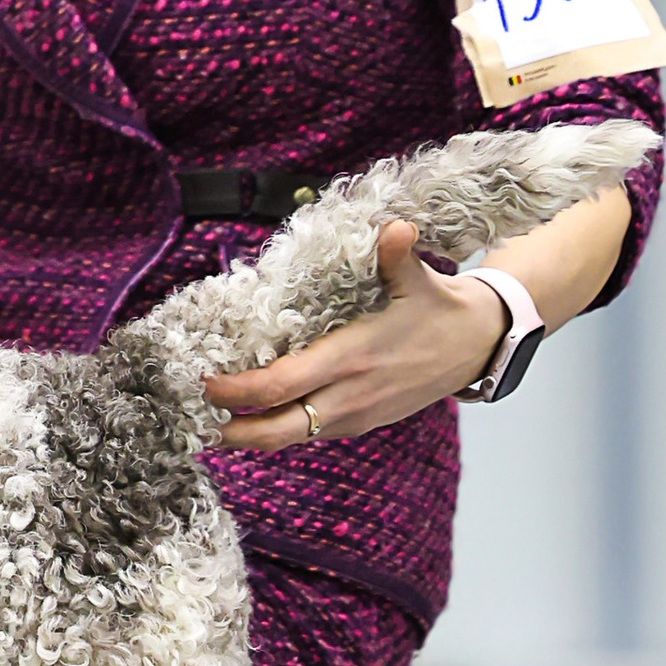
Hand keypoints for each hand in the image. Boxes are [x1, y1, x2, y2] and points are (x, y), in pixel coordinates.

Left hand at [204, 222, 507, 452]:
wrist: (476, 347)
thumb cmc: (438, 311)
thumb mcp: (419, 281)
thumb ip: (397, 256)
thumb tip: (396, 228)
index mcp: (352, 359)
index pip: (281, 385)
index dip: (237, 390)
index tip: (202, 381)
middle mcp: (348, 396)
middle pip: (276, 430)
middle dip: (230, 430)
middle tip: (188, 420)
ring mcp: (354, 416)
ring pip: (290, 438)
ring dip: (249, 435)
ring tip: (209, 423)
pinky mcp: (360, 422)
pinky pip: (309, 434)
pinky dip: (278, 429)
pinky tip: (252, 418)